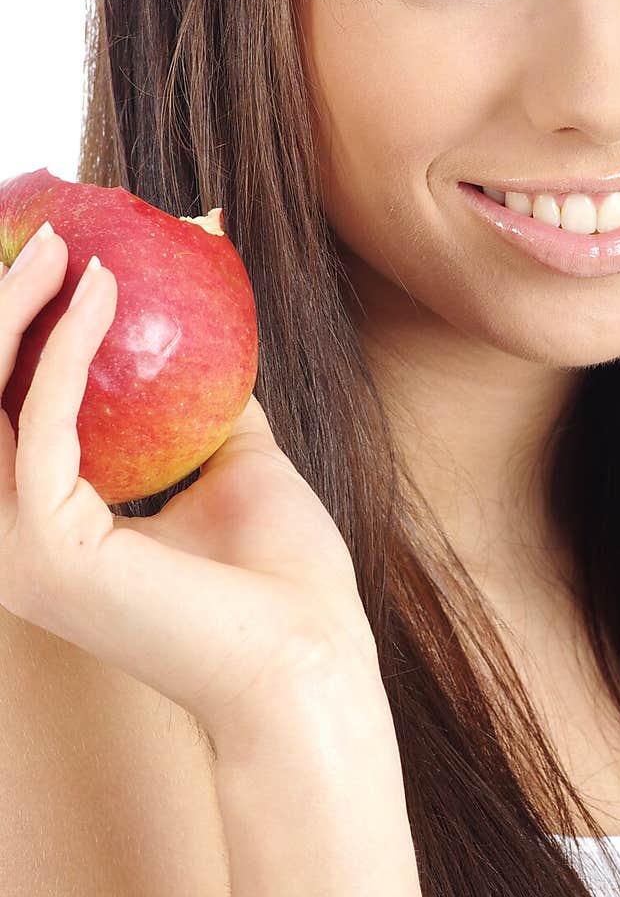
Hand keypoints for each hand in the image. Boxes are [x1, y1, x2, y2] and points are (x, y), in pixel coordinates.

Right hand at [0, 225, 379, 751]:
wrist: (312, 659)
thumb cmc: (279, 574)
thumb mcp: (233, 456)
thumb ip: (203, 390)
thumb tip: (202, 303)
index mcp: (48, 526)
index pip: (2, 411)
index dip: (13, 332)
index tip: (54, 255)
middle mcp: (14, 541)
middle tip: (46, 237)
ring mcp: (20, 553)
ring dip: (13, 313)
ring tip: (64, 247)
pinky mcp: (49, 552)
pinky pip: (44, 424)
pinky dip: (69, 349)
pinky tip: (107, 291)